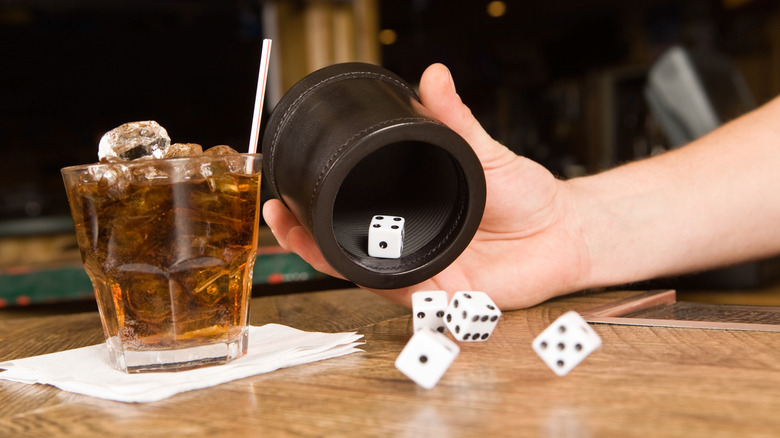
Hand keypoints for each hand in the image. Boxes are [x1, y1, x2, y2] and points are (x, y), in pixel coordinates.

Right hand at [263, 63, 589, 309]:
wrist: (566, 230)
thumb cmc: (526, 197)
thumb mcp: (484, 153)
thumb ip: (455, 120)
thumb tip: (433, 77)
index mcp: (412, 215)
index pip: (355, 214)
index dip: (317, 207)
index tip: (288, 190)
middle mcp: (412, 247)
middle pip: (347, 250)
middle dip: (306, 238)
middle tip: (280, 217)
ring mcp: (426, 275)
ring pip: (366, 276)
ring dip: (329, 261)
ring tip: (301, 239)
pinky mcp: (447, 300)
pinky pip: (407, 299)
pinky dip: (382, 285)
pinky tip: (355, 268)